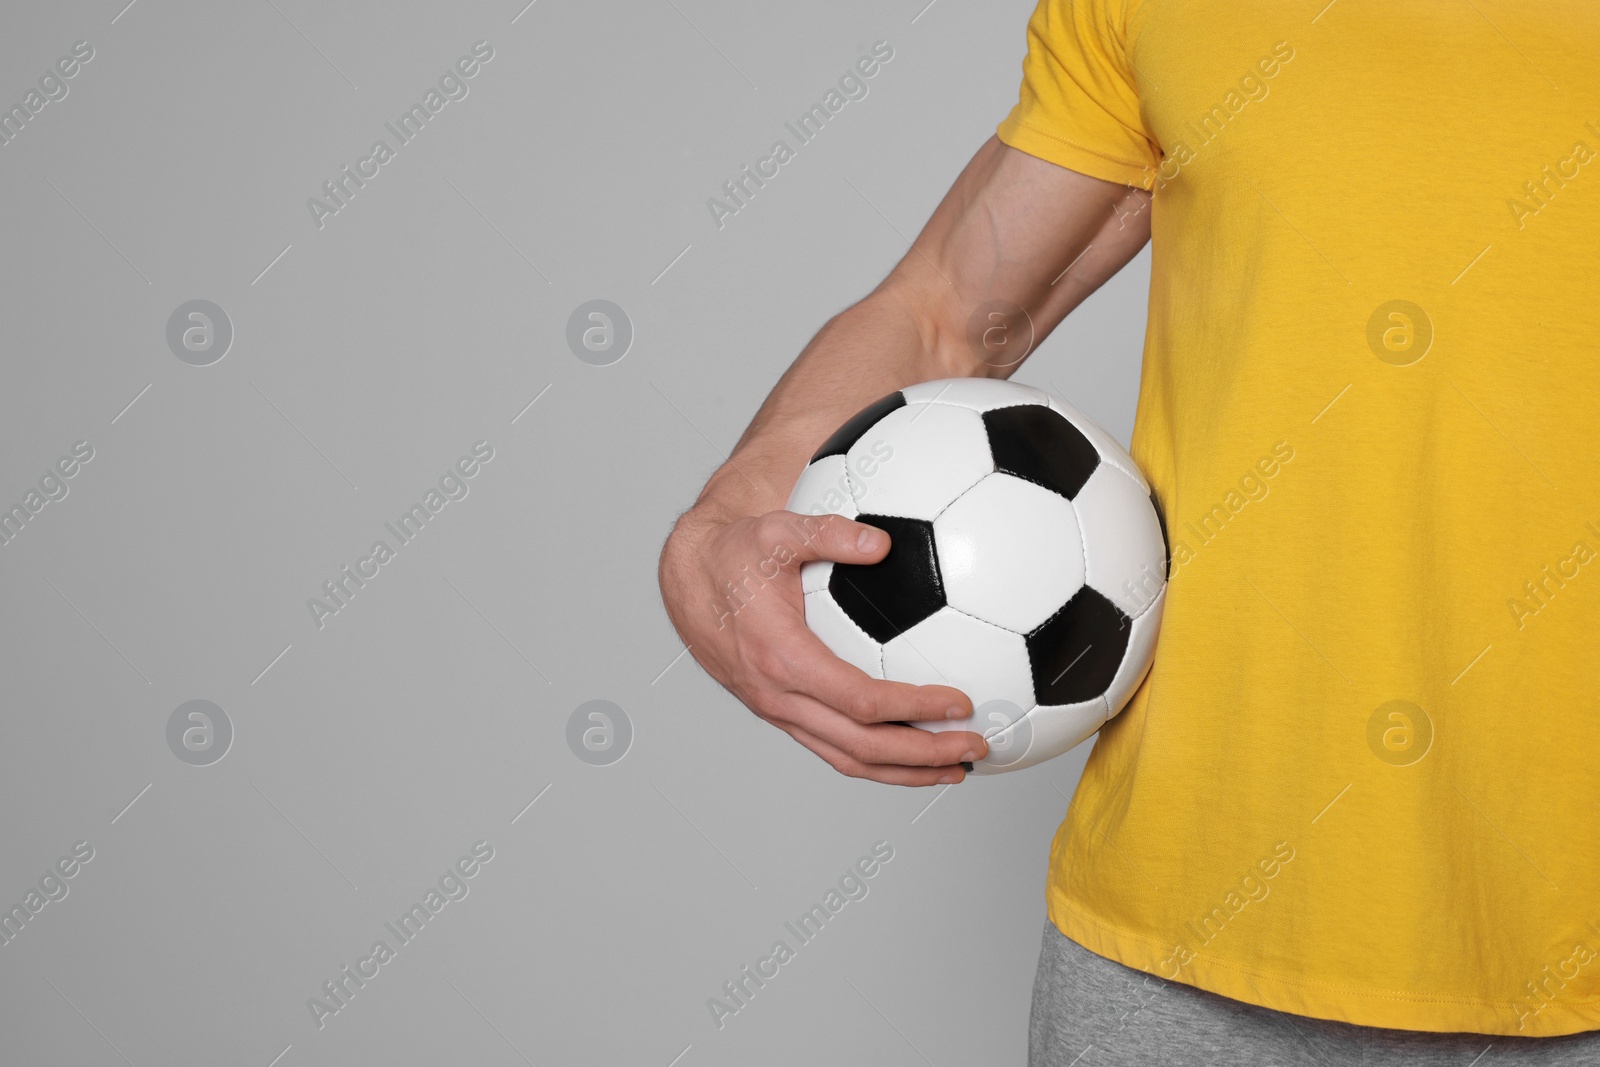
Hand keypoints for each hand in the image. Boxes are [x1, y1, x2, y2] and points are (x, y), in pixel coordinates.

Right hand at [658, 506, 987, 784]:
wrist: (690, 581)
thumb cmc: (735, 555)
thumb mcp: (777, 531)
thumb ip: (829, 533)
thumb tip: (881, 542)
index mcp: (782, 659)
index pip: (859, 701)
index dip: (913, 708)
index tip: (960, 703)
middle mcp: (779, 697)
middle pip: (862, 747)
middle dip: (923, 755)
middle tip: (976, 748)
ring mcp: (779, 712)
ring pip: (848, 759)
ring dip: (905, 771)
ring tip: (957, 768)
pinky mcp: (782, 713)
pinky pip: (834, 749)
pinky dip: (878, 760)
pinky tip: (915, 752)